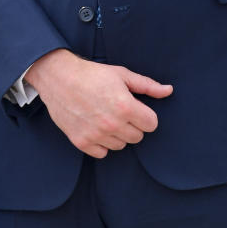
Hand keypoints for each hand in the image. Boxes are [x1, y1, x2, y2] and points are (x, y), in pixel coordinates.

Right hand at [26, 48, 172, 157]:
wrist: (58, 78)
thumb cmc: (91, 74)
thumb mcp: (122, 75)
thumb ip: (147, 85)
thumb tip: (168, 91)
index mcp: (125, 106)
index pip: (151, 124)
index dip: (145, 115)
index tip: (135, 108)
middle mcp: (112, 124)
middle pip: (137, 137)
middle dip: (132, 125)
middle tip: (119, 112)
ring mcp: (96, 134)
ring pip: (121, 146)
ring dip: (117, 134)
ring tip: (106, 118)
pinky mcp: (81, 142)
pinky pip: (103, 152)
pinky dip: (101, 143)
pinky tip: (96, 127)